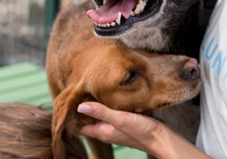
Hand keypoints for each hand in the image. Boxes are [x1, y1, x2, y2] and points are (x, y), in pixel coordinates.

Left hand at [77, 102, 211, 158]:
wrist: (161, 138)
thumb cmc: (141, 130)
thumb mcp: (120, 119)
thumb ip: (101, 112)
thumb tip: (79, 106)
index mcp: (101, 131)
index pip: (78, 125)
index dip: (70, 115)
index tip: (65, 100)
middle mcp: (105, 129)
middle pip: (86, 119)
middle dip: (80, 107)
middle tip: (75, 89)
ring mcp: (114, 125)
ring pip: (98, 114)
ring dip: (92, 104)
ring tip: (86, 88)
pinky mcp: (122, 120)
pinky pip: (108, 112)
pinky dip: (104, 104)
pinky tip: (105, 94)